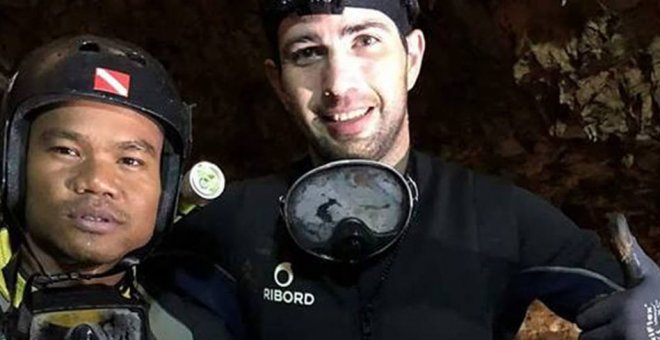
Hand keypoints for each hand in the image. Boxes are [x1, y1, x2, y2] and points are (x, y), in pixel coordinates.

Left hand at [577, 214, 659, 339]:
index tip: (616, 311)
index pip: (582, 318)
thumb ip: (626, 249)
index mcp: (626, 307)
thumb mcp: (647, 274)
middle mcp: (628, 331)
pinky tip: (630, 338)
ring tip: (626, 334)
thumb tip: (615, 215)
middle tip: (622, 325)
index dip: (595, 315)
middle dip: (599, 331)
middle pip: (586, 337)